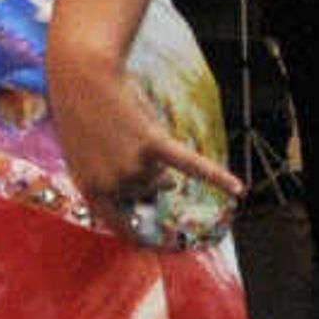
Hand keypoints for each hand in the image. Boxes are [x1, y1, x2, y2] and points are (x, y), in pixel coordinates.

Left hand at [48, 45, 242, 212]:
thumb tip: (163, 188)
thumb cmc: (82, 113)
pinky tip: (238, 190)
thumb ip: (114, 176)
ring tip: (134, 132)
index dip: (131, 228)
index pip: (115, 221)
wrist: (80, 78)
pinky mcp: (154, 143)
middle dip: (147, 174)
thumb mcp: (86, 154)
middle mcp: (112, 183)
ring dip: (157, 160)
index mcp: (89, 188)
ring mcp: (133, 165)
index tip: (144, 240)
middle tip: (127, 145)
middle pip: (147, 193)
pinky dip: (217, 176)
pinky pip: (192, 165)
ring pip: (162, 177)